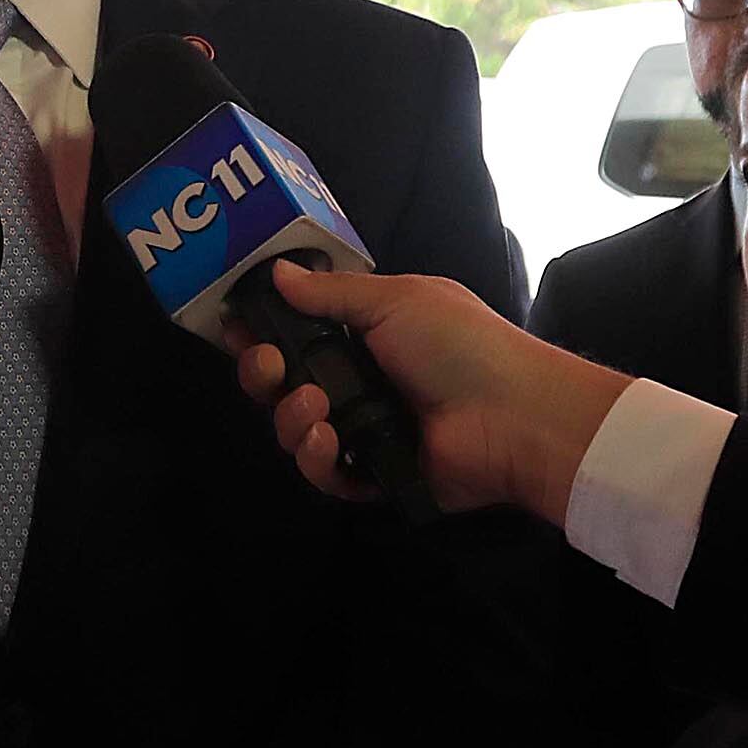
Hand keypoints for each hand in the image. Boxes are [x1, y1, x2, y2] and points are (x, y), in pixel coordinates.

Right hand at [230, 263, 625, 525]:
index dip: (261, 332)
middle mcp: (356, 382)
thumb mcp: (396, 300)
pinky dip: (315, 458)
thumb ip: (331, 293)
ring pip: (293, 429)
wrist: (512, 415)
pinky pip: (323, 473)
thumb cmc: (460, 344)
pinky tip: (328, 440)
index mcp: (363, 335)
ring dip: (290, 417)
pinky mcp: (371, 475)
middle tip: (269, 366)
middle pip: (280, 385)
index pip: (295, 335)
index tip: (235, 325)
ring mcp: (362, 431)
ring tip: (316, 407)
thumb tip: (278, 272)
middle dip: (261, 374)